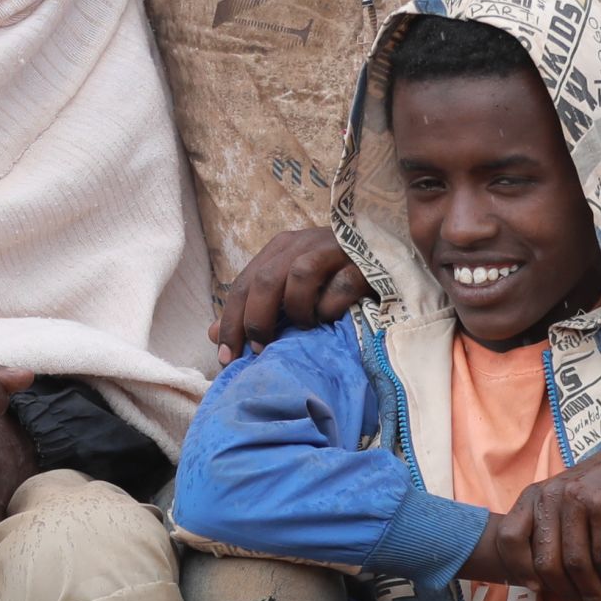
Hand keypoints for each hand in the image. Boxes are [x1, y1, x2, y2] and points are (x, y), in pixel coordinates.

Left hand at [213, 227, 365, 358]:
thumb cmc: (334, 279)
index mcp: (281, 249)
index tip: (226, 356)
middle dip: (256, 320)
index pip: (244, 284)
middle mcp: (303, 244)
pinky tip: (332, 318)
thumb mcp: (290, 291)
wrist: (388, 256)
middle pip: (266, 279)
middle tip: (259, 350)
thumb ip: (255, 308)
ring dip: (297, 310)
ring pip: (300, 276)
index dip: (231, 321)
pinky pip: (341, 285)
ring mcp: (334, 249)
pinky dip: (331, 307)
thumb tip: (212, 334)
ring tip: (304, 327)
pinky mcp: (363, 262)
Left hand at [474, 438, 600, 600]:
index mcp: (552, 485)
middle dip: (555, 585)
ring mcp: (581, 491)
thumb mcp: (596, 496)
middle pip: (540, 548)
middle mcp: (560, 485)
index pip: (518, 529)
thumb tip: (538, 542)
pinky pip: (596, 551)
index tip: (539, 590)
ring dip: (584, 589)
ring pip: (568, 555)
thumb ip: (569, 515)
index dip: (526, 562)